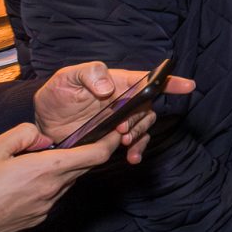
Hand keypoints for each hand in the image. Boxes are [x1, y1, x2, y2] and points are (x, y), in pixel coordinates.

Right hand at [0, 123, 119, 231]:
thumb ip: (24, 135)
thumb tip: (44, 137)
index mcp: (44, 170)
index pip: (93, 156)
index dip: (110, 143)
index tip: (118, 131)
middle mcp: (51, 191)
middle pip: (83, 168)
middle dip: (88, 152)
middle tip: (85, 137)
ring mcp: (45, 207)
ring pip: (67, 181)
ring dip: (65, 168)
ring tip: (44, 157)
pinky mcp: (37, 218)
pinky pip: (53, 195)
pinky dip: (50, 183)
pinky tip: (29, 178)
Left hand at [31, 63, 196, 163]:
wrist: (43, 124)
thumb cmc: (56, 95)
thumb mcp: (65, 78)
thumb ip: (88, 74)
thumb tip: (108, 88)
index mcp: (116, 82)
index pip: (146, 79)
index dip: (169, 82)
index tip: (188, 86)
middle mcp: (124, 100)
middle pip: (148, 107)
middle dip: (140, 119)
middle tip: (121, 129)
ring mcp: (122, 120)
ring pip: (144, 125)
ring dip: (139, 135)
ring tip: (123, 142)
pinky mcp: (116, 138)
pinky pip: (136, 143)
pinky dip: (138, 151)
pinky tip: (132, 157)